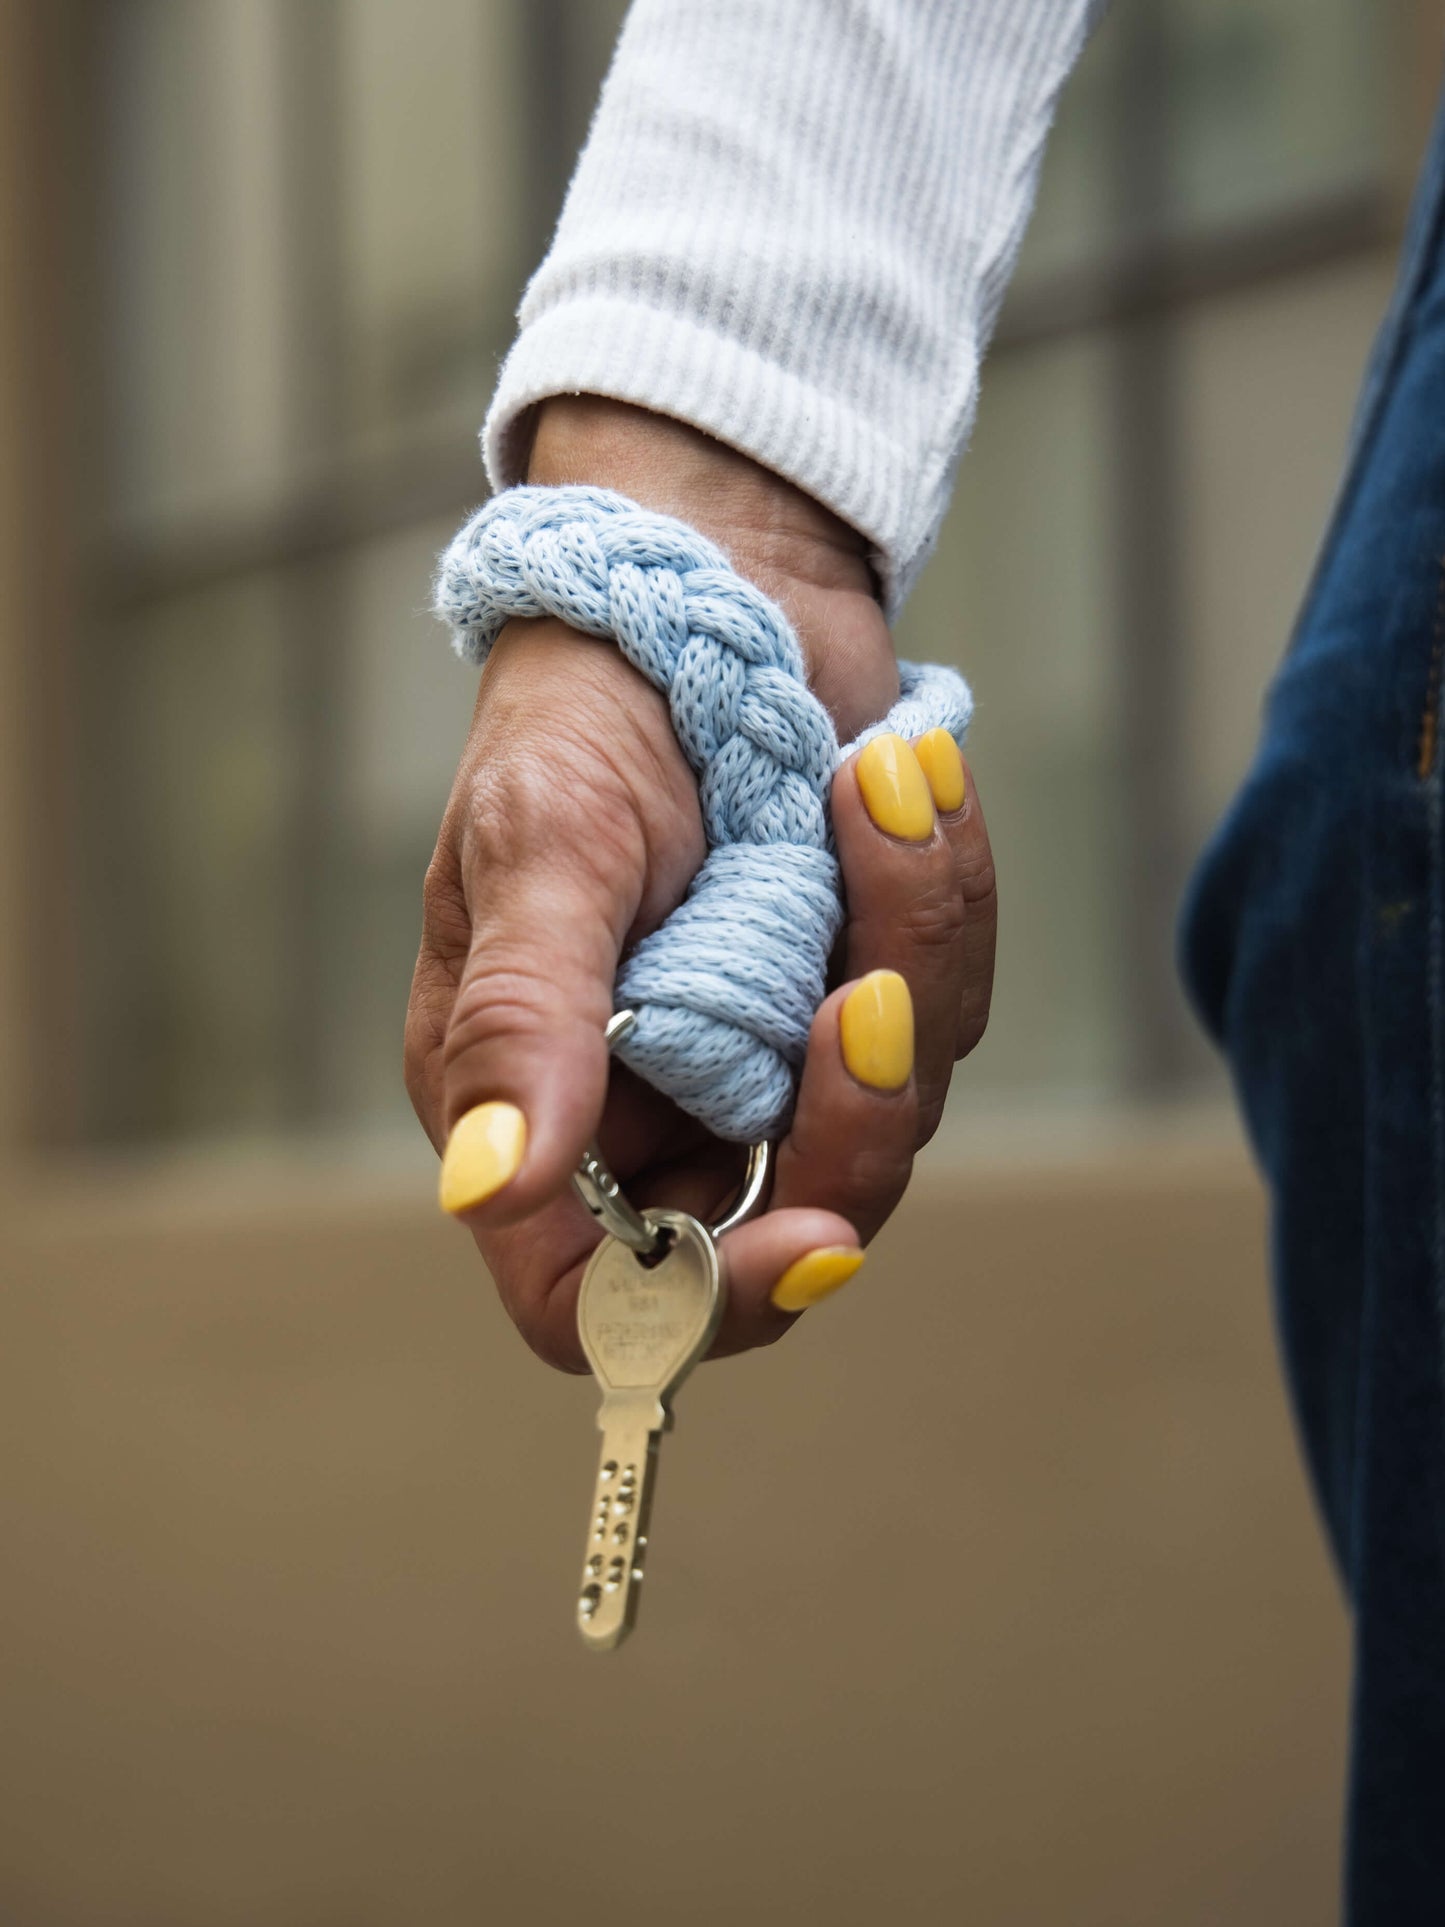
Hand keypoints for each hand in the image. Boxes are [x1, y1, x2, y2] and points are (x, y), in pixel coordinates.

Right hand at [405, 399, 995, 1369]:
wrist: (703, 570)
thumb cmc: (586, 704)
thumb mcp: (541, 848)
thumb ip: (521, 1019)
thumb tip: (488, 1184)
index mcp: (538, 1095)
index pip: (597, 1296)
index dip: (699, 1305)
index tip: (807, 1242)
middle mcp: (651, 1101)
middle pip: (785, 1219)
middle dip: (853, 1110)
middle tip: (866, 980)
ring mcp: (764, 1050)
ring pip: (889, 1105)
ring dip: (906, 947)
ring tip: (869, 783)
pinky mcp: (855, 985)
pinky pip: (942, 999)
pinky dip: (938, 890)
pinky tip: (894, 777)